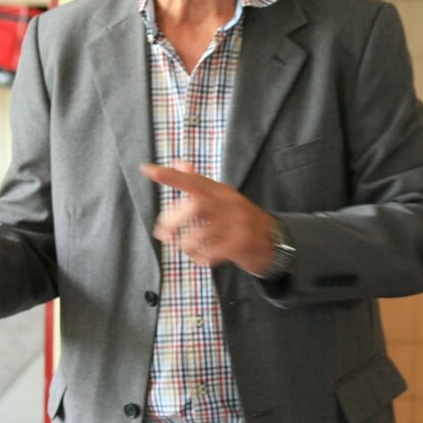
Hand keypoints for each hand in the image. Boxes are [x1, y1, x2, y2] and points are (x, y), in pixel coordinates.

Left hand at [141, 161, 274, 275]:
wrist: (274, 240)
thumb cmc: (240, 218)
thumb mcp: (223, 197)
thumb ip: (200, 183)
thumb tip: (179, 163)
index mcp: (222, 191)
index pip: (193, 180)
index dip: (171, 175)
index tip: (148, 170)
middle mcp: (230, 204)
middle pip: (196, 205)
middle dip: (173, 219)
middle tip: (161, 233)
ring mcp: (237, 224)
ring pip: (201, 233)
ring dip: (186, 244)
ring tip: (184, 248)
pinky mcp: (241, 244)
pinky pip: (213, 253)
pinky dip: (201, 258)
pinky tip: (200, 259)